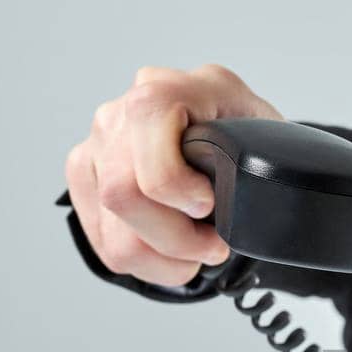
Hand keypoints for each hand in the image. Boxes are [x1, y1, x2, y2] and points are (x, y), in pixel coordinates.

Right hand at [63, 64, 284, 287]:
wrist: (230, 147)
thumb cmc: (247, 144)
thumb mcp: (267, 140)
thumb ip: (254, 158)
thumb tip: (234, 206)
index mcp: (171, 88)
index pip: (145, 125)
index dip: (175, 180)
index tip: (208, 203)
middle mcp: (122, 113)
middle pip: (121, 193)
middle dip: (177, 238)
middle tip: (212, 244)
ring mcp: (97, 147)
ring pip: (115, 235)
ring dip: (166, 259)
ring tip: (196, 251)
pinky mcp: (84, 181)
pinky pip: (105, 246)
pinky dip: (149, 264)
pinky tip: (173, 249)